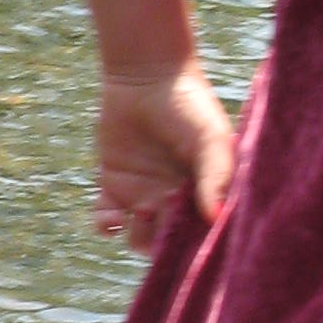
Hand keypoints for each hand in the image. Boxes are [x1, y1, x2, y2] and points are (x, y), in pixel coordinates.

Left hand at [93, 64, 235, 252]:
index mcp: (204, 194)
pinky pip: (107, 218)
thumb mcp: (211, 139)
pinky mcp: (113, 184)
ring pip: (140, 237)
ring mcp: (143, 194)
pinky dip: (106, 226)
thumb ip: (216, 176)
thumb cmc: (190, 105)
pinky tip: (112, 220)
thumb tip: (216, 218)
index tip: (194, 244)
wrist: (148, 75)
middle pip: (172, 243)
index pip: (203, 234)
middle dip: (168, 246)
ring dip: (139, 236)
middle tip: (166, 222)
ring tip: (143, 211)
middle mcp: (175, 200)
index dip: (199, 246)